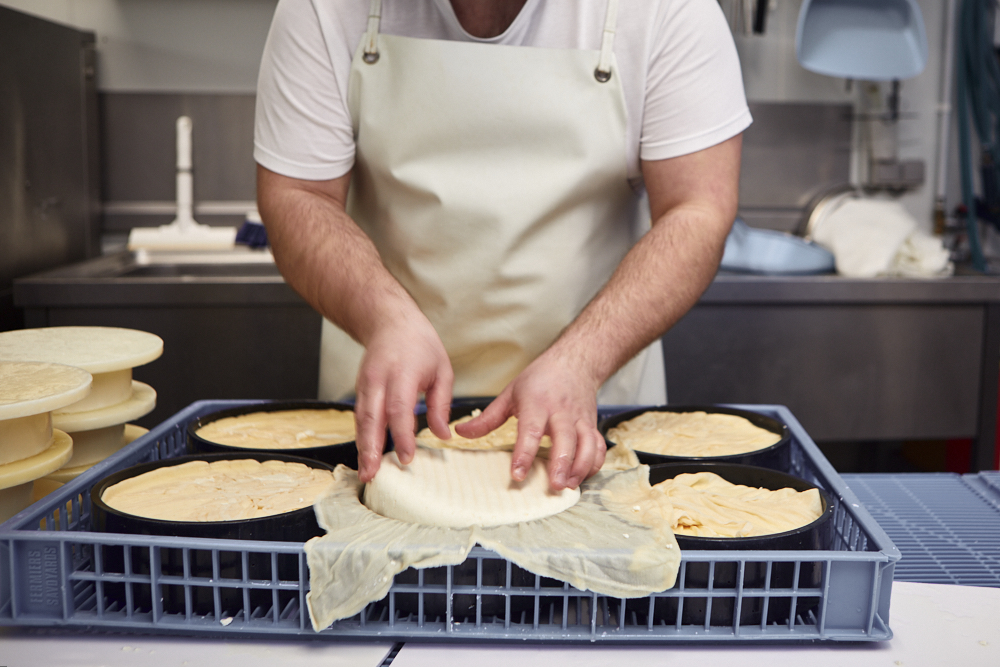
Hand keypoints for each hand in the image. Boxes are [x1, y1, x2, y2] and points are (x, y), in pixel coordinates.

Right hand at [354, 312, 453, 482]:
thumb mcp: (442, 369)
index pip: (400, 408)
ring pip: (361, 420)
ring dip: (362, 448)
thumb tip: (443, 435)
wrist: (389, 322)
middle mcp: (379, 379)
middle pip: (372, 417)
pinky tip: (365, 457)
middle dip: (371, 448)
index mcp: (403, 372)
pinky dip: (361, 438)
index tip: (407, 458)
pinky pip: (359, 417)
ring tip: (366, 473)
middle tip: (372, 474)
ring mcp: (365, 384)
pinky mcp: (359, 389)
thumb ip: (441, 404)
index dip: (401, 435)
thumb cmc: (420, 345)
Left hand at [455, 350, 605, 490]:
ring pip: (587, 444)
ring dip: (580, 467)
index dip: (524, 454)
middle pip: (565, 439)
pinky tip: (582, 477)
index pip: (531, 430)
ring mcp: (580, 419)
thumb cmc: (540, 379)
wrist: (574, 362)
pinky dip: (594, 464)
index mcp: (537, 403)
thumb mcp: (510, 393)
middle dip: (561, 463)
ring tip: (568, 486)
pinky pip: (598, 446)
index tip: (517, 474)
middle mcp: (561, 412)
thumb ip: (488, 418)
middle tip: (554, 485)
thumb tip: (461, 434)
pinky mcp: (592, 425)